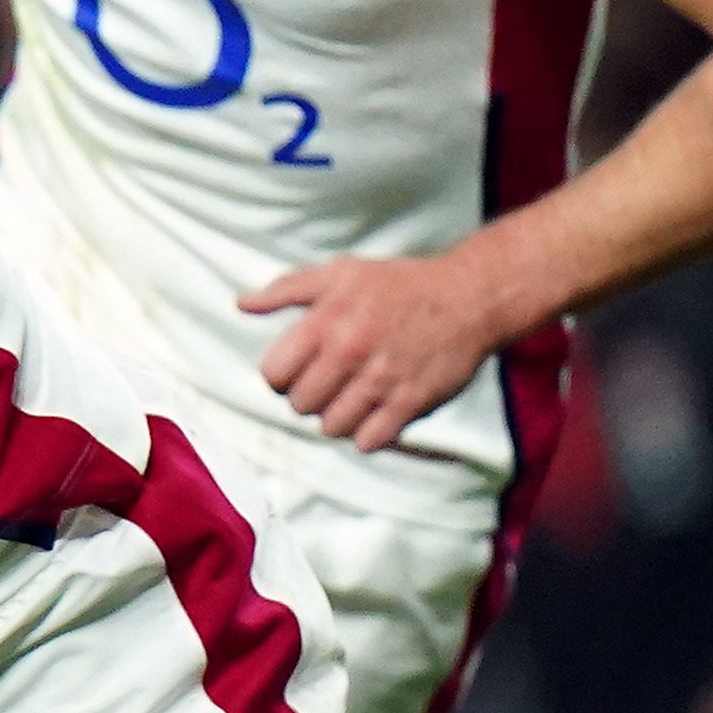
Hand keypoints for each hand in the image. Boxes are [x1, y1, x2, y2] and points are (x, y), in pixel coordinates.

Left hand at [239, 250, 514, 450]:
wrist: (470, 296)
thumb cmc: (400, 284)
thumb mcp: (340, 273)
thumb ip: (286, 289)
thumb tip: (241, 303)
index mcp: (326, 321)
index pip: (274, 374)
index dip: (280, 377)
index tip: (296, 372)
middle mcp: (350, 352)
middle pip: (300, 405)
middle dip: (308, 398)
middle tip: (327, 385)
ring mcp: (382, 380)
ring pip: (331, 427)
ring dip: (336, 418)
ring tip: (350, 400)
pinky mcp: (411, 401)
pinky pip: (369, 440)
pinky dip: (367, 434)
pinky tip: (374, 415)